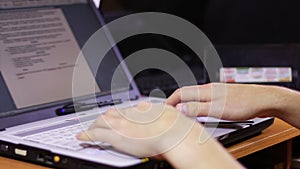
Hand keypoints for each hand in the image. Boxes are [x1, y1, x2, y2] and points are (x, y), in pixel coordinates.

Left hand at [77, 102, 196, 157]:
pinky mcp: (116, 135)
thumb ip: (161, 116)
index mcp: (144, 109)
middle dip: (104, 117)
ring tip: (89, 130)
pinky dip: (87, 136)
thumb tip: (160, 118)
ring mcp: (122, 123)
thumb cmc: (178, 128)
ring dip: (94, 126)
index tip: (117, 116)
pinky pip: (96, 134)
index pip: (127, 110)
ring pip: (102, 121)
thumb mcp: (170, 117)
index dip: (119, 114)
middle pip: (112, 113)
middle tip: (99, 122)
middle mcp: (131, 114)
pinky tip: (81, 138)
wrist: (175, 133)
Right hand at [166, 83, 281, 119]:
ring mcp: (216, 91)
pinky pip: (204, 98)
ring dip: (185, 101)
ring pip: (195, 95)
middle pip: (186, 92)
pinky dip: (196, 103)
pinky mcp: (223, 96)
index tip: (163, 108)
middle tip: (169, 110)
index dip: (170, 100)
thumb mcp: (217, 109)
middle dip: (175, 100)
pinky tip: (199, 109)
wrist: (264, 100)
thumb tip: (179, 108)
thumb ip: (196, 108)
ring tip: (180, 110)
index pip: (181, 92)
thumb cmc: (243, 104)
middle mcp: (209, 88)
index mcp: (205, 90)